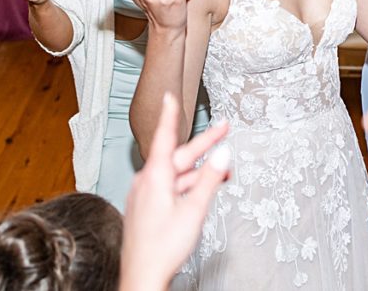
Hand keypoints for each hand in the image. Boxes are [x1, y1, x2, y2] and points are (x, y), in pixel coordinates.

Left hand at [120, 93, 229, 290]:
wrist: (142, 275)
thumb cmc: (163, 247)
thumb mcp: (194, 210)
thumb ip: (209, 179)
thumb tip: (222, 154)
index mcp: (155, 177)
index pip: (164, 136)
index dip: (170, 115)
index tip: (170, 95)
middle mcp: (147, 182)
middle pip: (178, 155)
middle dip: (204, 144)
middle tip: (225, 128)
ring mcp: (145, 195)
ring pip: (177, 174)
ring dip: (200, 170)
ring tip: (224, 169)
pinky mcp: (147, 208)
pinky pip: (170, 187)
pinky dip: (188, 184)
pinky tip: (202, 189)